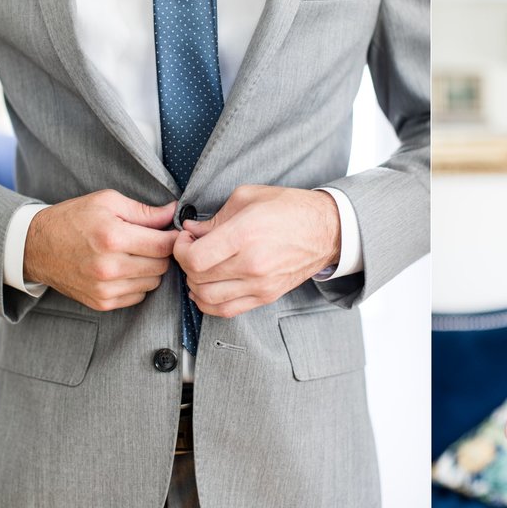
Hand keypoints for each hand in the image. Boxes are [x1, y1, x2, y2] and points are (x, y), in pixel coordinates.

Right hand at [24, 190, 177, 310]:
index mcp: (113, 237)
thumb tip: (174, 212)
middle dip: (162, 253)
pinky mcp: (101, 302)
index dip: (173, 237)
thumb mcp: (107, 202)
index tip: (171, 232)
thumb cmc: (73, 219)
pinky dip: (137, 284)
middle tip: (151, 242)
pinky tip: (124, 269)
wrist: (34, 247)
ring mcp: (104, 288)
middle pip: (162, 265)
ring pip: (153, 282)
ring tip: (135, 255)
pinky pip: (138, 296)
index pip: (165, 245)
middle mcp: (109, 267)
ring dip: (151, 269)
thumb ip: (144, 210)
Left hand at [173, 184, 340, 317]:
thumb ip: (215, 216)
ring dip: (195, 284)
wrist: (327, 230)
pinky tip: (209, 288)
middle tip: (193, 249)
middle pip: (197, 278)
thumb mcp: (249, 197)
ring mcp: (260, 284)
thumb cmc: (290, 209)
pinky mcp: (266, 296)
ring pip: (207, 298)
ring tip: (201, 268)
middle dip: (186, 263)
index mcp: (245, 235)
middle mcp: (251, 264)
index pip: (194, 258)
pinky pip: (227, 310)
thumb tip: (192, 230)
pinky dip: (209, 303)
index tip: (186, 238)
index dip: (180, 249)